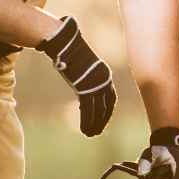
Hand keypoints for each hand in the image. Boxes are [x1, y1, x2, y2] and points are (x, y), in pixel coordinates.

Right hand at [37, 16, 115, 136]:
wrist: (67, 44)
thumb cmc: (73, 53)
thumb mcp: (84, 66)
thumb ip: (86, 76)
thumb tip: (82, 83)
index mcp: (105, 75)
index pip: (110, 99)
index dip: (107, 112)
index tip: (103, 121)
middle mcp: (103, 80)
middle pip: (106, 106)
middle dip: (102, 121)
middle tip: (97, 132)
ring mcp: (95, 84)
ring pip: (97, 110)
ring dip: (94, 124)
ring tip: (90, 134)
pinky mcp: (85, 87)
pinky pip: (87, 109)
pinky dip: (86, 121)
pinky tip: (85, 129)